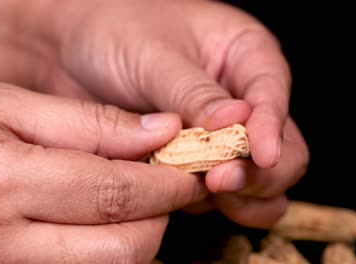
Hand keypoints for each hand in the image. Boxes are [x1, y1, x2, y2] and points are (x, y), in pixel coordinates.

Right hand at [0, 83, 206, 262]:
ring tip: (129, 202)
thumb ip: (88, 123)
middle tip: (162, 187)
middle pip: (120, 249)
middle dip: (158, 219)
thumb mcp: (4, 107)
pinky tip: (94, 224)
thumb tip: (161, 131)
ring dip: (134, 239)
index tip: (189, 172)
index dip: (165, 185)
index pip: (115, 194)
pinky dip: (101, 255)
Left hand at [45, 0, 308, 227]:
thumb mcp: (153, 55)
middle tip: (219, 179)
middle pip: (284, 150)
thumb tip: (235, 121)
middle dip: (259, 172)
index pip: (274, 96)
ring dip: (243, 196)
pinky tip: (182, 196)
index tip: (258, 155)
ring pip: (262, 182)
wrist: (70, 52)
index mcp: (246, 55)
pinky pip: (221, 196)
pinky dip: (210, 204)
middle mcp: (243, 99)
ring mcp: (222, 138)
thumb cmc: (115, 30)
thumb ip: (194, 93)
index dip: (271, 130)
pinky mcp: (198, 164)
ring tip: (205, 190)